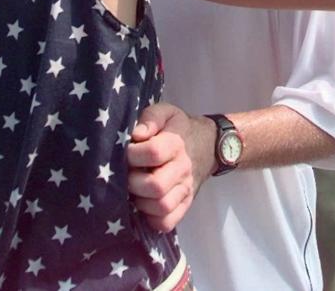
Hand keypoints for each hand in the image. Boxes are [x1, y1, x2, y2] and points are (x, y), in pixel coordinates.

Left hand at [127, 103, 212, 231]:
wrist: (207, 144)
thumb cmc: (178, 128)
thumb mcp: (166, 112)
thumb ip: (150, 118)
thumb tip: (136, 135)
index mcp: (176, 143)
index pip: (153, 153)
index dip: (133, 154)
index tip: (127, 151)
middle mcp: (183, 169)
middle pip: (156, 186)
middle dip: (133, 182)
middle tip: (127, 175)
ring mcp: (185, 189)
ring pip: (161, 207)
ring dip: (141, 201)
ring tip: (135, 190)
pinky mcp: (185, 205)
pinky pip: (167, 223)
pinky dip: (151, 218)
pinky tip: (144, 204)